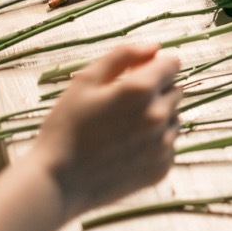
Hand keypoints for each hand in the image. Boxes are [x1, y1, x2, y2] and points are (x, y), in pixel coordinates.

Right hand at [31, 44, 180, 217]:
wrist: (56, 184)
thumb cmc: (65, 128)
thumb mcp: (85, 81)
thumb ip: (123, 55)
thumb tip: (155, 47)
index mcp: (141, 90)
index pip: (172, 64)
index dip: (154, 65)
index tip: (136, 74)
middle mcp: (159, 116)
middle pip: (175, 90)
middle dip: (155, 91)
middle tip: (121, 106)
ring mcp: (163, 145)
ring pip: (174, 118)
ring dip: (157, 118)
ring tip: (121, 130)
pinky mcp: (162, 168)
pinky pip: (169, 145)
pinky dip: (154, 143)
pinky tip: (125, 151)